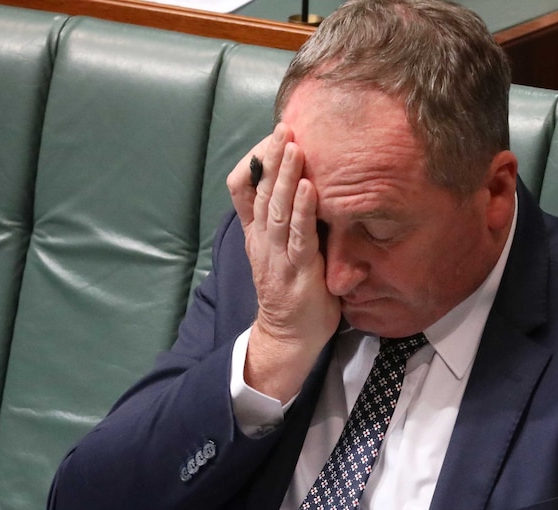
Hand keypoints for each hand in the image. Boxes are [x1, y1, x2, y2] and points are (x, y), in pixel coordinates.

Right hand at [227, 124, 339, 402]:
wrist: (289, 335)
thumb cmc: (292, 290)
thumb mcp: (279, 250)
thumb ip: (284, 222)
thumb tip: (303, 186)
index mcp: (257, 233)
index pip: (246, 189)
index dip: (257, 161)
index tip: (273, 135)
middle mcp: (263, 240)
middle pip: (262, 192)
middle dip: (272, 157)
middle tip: (285, 126)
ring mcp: (278, 255)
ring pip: (278, 209)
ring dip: (287, 176)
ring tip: (294, 146)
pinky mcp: (297, 271)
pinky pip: (299, 236)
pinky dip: (304, 211)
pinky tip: (311, 187)